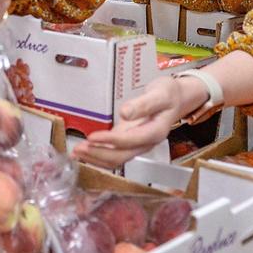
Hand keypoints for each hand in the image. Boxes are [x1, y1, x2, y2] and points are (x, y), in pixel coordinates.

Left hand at [72, 74, 210, 168]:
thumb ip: (143, 104)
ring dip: (96, 158)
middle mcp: (146, 142)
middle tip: (79, 148)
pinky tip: (84, 152)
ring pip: (116, 159)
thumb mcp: (159, 93)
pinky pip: (113, 153)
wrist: (176, 99)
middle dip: (99, 154)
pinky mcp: (128, 140)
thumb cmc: (169, 94)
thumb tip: (125, 113)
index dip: (111, 141)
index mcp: (156, 132)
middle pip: (121, 156)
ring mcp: (137, 144)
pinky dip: (98, 154)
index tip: (92, 137)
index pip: (131, 141)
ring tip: (76, 153)